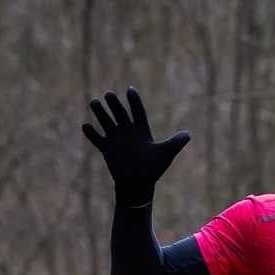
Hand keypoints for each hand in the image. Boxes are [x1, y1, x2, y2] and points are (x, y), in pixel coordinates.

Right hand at [82, 87, 190, 207]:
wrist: (139, 184)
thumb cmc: (153, 170)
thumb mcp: (166, 154)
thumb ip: (175, 143)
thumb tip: (188, 135)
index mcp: (141, 130)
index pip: (137, 111)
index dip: (134, 101)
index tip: (130, 90)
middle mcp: (127, 132)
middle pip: (120, 113)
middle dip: (114, 104)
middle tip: (109, 95)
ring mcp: (116, 139)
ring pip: (106, 122)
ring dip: (100, 113)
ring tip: (94, 102)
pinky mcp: (107, 149)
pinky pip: (97, 139)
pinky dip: (91, 133)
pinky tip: (85, 125)